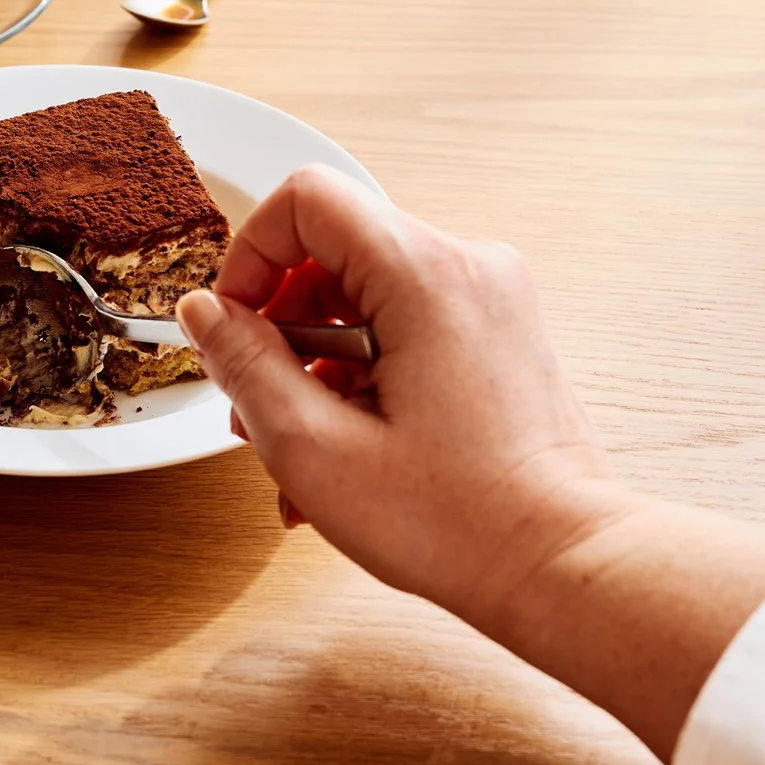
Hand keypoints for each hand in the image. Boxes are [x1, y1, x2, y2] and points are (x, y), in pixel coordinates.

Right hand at [173, 165, 632, 626]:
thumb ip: (244, 363)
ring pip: (362, 294)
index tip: (233, 326)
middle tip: (256, 406)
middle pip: (332, 251)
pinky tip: (346, 446)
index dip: (249, 254)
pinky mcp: (498, 335)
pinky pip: (402, 325)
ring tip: (301, 444)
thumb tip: (203, 311)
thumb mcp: (311, 446)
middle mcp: (467, 268)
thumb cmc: (455, 521)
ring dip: (313, 359)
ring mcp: (490, 300)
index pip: (307, 198)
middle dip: (277, 323)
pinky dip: (359, 372)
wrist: (562, 566)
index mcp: (425, 276)